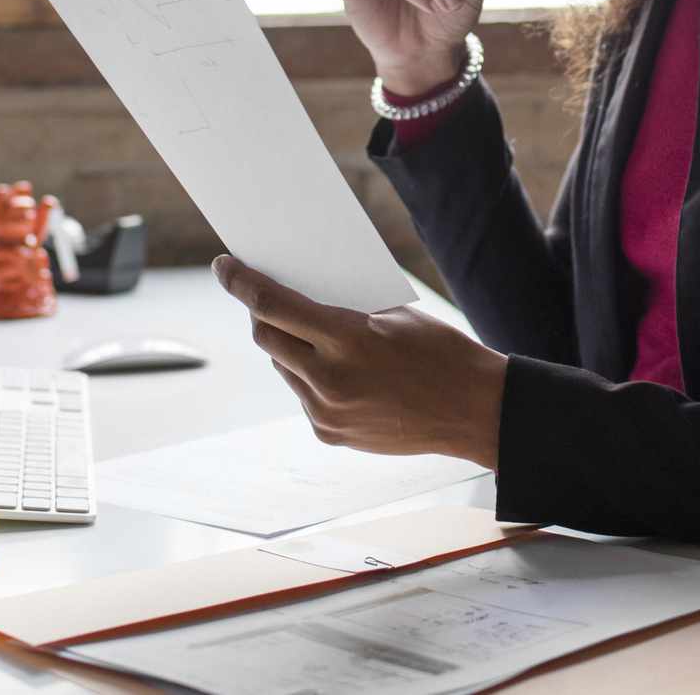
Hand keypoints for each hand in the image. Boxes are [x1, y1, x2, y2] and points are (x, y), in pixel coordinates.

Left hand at [212, 255, 505, 467]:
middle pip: (267, 337)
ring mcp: (327, 412)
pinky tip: (339, 370)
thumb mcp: (394, 315)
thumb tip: (300, 295)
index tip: (224, 266)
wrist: (474, 412)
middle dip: (261, 314)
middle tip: (267, 298)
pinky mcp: (331, 434)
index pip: (272, 304)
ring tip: (315, 335)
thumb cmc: (441, 353)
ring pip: (283, 367)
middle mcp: (329, 380)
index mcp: (347, 339)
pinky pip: (304, 395)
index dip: (241, 282)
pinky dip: (310, 377)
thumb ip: (343, 309)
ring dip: (289, 347)